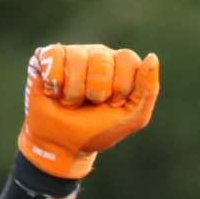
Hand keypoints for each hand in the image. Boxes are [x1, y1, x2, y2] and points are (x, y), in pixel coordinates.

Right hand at [17, 43, 160, 177]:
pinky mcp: (47, 57)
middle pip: (102, 59)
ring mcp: (73, 53)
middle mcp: (98, 54)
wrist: (61, 146)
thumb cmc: (97, 130)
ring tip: (71, 102)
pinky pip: (53, 56)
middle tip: (89, 104)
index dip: (119, 86)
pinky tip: (53, 92)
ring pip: (76, 58)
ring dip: (73, 92)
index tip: (112, 104)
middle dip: (95, 91)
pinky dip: (53, 82)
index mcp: (121, 66)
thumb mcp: (133, 118)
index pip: (127, 59)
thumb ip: (149, 90)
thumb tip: (152, 56)